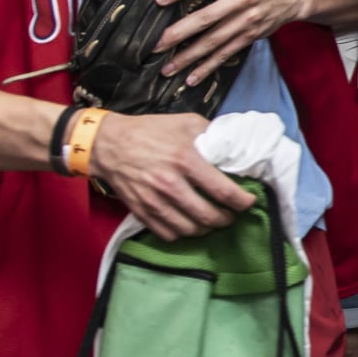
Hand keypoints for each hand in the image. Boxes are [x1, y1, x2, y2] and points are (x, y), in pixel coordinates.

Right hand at [88, 111, 254, 239]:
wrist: (108, 143)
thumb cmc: (150, 131)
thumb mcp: (187, 122)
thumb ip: (213, 135)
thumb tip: (235, 147)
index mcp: (186, 160)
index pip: (223, 191)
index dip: (242, 201)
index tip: (249, 201)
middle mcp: (170, 184)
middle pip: (208, 216)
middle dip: (227, 218)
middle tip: (232, 214)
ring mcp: (153, 201)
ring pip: (189, 229)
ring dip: (206, 228)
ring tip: (213, 220)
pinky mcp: (140, 212)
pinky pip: (167, 234)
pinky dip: (182, 233)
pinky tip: (189, 223)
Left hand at [154, 0, 310, 85]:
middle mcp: (240, 0)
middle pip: (204, 18)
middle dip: (176, 33)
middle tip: (154, 45)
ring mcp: (245, 21)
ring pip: (212, 42)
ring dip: (187, 57)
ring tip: (166, 68)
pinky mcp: (249, 36)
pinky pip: (225, 54)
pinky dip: (208, 67)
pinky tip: (191, 78)